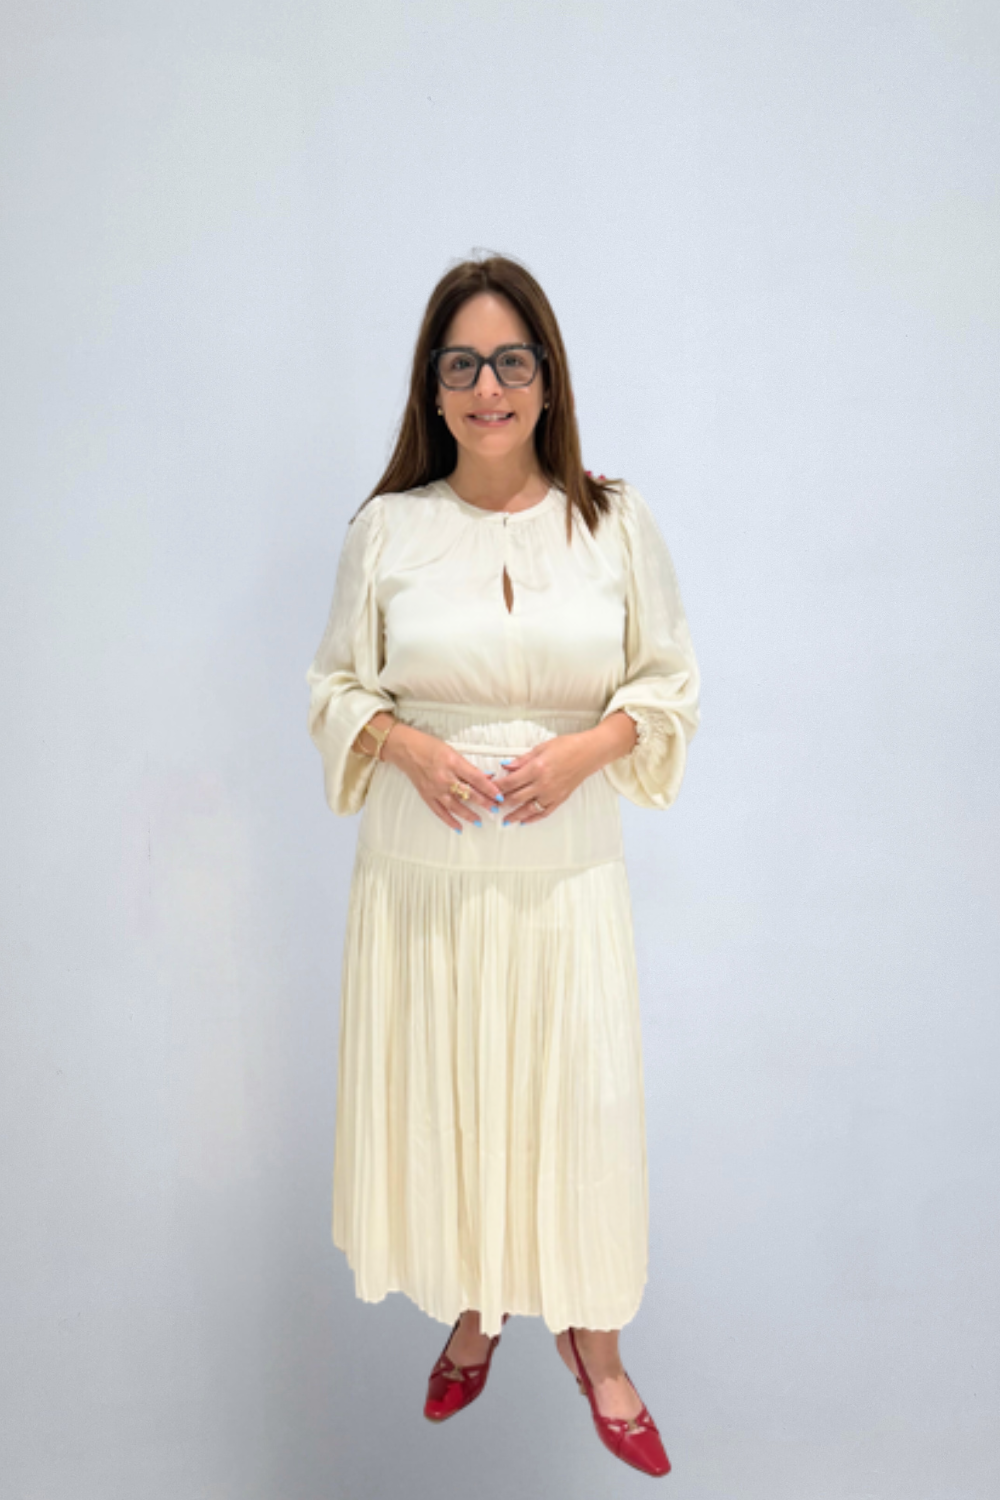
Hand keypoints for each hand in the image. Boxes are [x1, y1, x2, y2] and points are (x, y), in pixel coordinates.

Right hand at [383, 723, 503, 830]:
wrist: (405, 748)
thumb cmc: (428, 746)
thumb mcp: (452, 751)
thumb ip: (467, 766)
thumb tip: (485, 777)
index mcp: (453, 762)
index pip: (476, 778)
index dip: (489, 788)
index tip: (499, 796)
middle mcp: (444, 777)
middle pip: (468, 793)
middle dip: (483, 802)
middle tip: (494, 809)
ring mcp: (434, 788)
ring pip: (455, 806)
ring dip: (468, 815)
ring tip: (479, 821)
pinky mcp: (426, 795)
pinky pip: (439, 811)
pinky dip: (449, 820)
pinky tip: (458, 827)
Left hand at [491, 732, 602, 823]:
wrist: (590, 753)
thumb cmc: (568, 746)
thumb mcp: (541, 748)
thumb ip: (521, 760)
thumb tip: (506, 767)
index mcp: (536, 768)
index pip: (510, 782)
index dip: (497, 787)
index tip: (489, 789)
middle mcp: (543, 784)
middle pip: (516, 797)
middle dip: (502, 802)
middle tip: (493, 805)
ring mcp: (552, 793)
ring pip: (528, 809)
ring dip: (514, 815)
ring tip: (505, 820)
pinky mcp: (560, 799)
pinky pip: (544, 812)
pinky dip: (533, 818)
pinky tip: (524, 821)